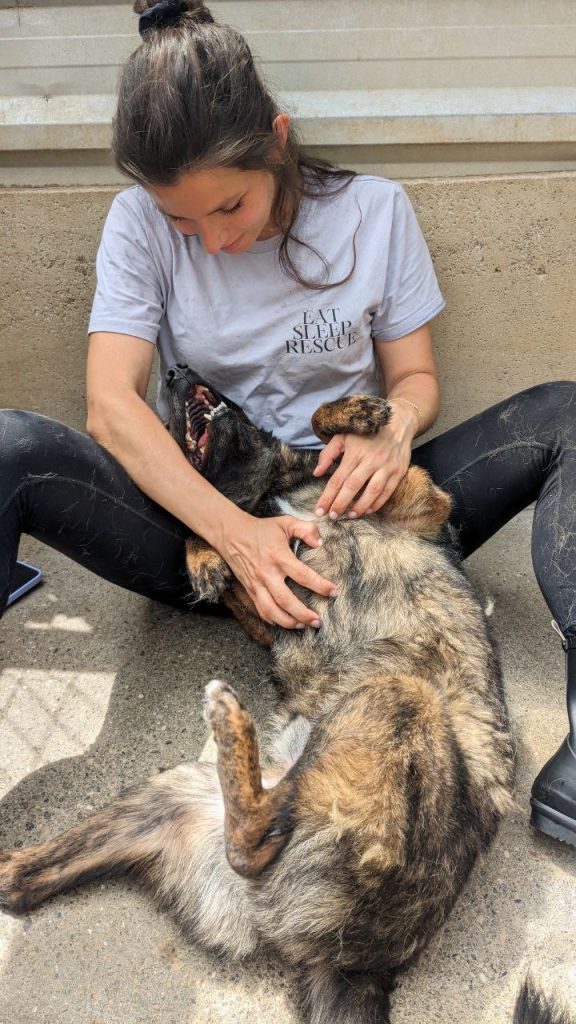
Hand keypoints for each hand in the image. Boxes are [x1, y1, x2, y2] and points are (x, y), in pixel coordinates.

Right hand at [218, 514, 336, 629]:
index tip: (334, 592)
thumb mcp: (286, 522)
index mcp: (278, 556)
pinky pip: (261, 610)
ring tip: (303, 625)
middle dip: (303, 614)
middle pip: (285, 600)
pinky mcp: (250, 590)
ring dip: (288, 622)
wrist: (231, 534)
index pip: (302, 575)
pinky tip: (285, 622)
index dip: (320, 585)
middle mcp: (267, 573)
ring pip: (271, 610)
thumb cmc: (262, 529)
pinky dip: (273, 620)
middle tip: (318, 621)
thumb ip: (306, 529)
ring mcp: (256, 584)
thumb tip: (320, 543)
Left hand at [312, 400, 415, 517]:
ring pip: (372, 492)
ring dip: (360, 507)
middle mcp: (370, 460)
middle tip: (332, 517)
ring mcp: (386, 467)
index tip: (319, 510)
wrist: (398, 420)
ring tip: (350, 516)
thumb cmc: (366, 430)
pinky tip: (368, 510)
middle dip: (340, 504)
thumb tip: (316, 473)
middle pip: (353, 487)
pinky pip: (387, 491)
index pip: (337, 479)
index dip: (327, 497)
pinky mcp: (398, 471)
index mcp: (354, 452)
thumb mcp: (343, 435)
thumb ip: (328, 454)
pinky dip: (378, 503)